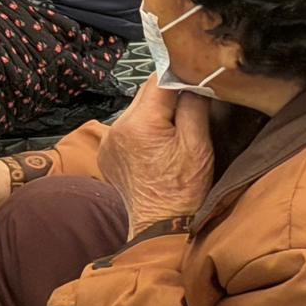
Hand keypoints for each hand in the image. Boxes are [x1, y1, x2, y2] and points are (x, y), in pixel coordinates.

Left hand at [98, 81, 213, 237]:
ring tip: (172, 133)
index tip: (195, 81)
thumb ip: (193, 105)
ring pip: (136, 110)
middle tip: (189, 109)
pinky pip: (126, 128)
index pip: (158, 80)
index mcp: (140, 123)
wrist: (161, 228)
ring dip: (154, 114)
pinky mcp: (107, 152)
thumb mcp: (198, 145)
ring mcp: (109, 141)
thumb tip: (191, 78)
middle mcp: (117, 128)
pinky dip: (142, 129)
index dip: (179, 77)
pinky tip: (156, 147)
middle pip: (145, 93)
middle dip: (166, 97)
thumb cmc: (184, 190)